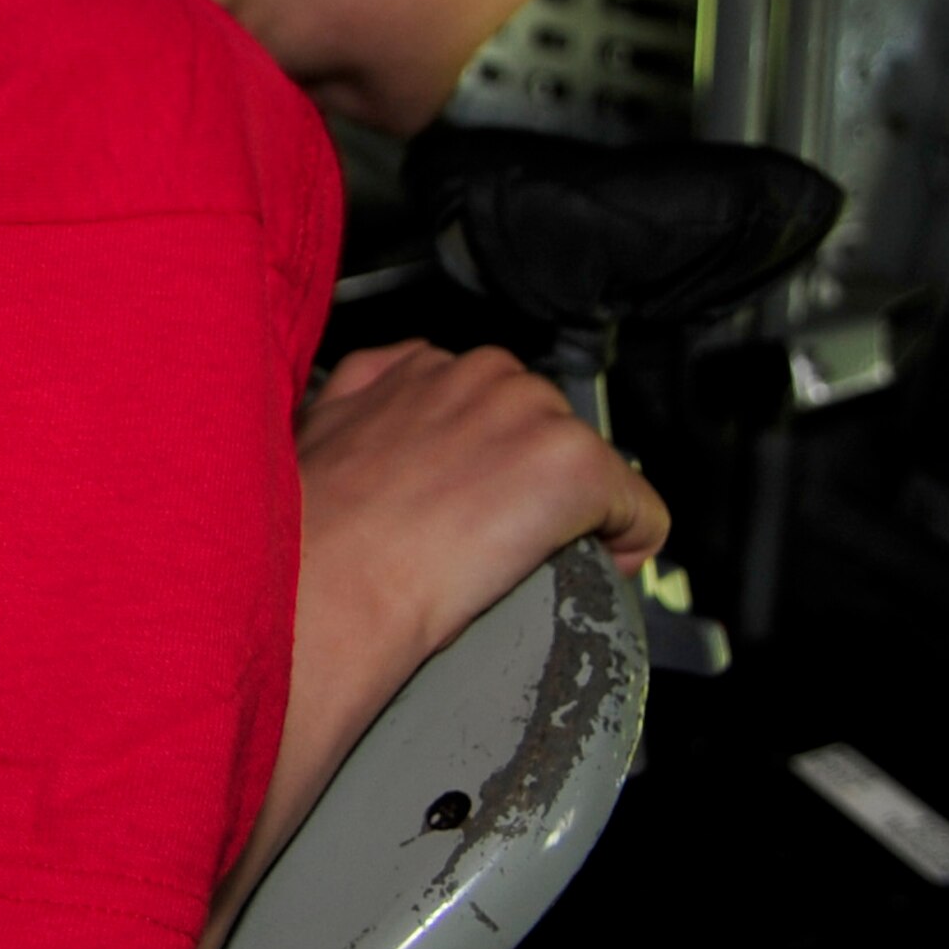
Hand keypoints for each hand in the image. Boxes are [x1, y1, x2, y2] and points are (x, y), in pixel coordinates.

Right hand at [297, 340, 669, 672]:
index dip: (491, 461)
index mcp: (424, 365)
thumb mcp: (316, 433)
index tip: (476, 507)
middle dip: (526, 482)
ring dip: (572, 512)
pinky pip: (639, 510)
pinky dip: (628, 547)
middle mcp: (483, 373)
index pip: (491, 399)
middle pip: (543, 429)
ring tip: (526, 564)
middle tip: (490, 545)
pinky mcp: (573, 464)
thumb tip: (364, 417)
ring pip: (589, 465)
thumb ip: (356, 403)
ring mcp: (533, 413)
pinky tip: (594, 573)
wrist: (328, 583)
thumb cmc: (309, 531)